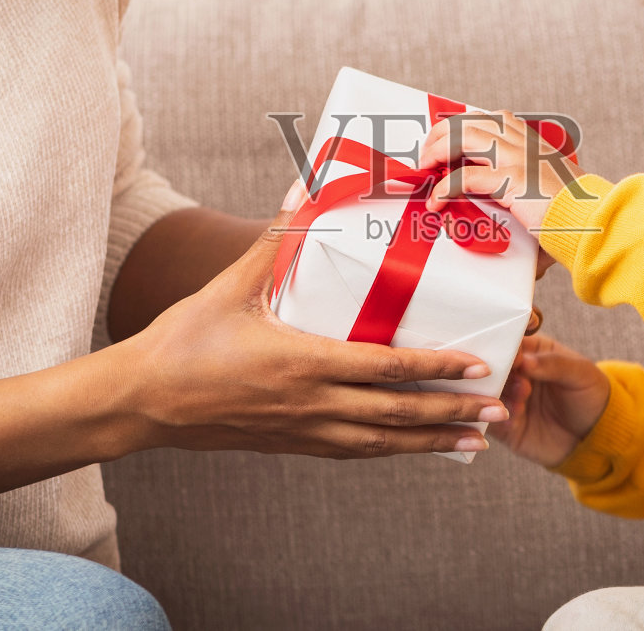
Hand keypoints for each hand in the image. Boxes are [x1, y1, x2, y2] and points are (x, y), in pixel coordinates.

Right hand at [114, 182, 507, 458]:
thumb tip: (301, 192)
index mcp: (302, 364)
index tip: (478, 363)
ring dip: (433, 441)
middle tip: (500, 408)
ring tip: (477, 440)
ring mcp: (304, 431)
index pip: (385, 370)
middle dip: (453, 412)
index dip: (436, 368)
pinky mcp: (293, 444)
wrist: (143, 401)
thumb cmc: (184, 339)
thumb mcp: (230, 287)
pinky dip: (393, 449)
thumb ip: (272, 243)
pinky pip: (355, 452)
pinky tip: (414, 446)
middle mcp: (311, 406)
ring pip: (382, 443)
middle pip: (397, 415)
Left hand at [419, 111, 584, 232]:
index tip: (441, 144)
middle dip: (439, 135)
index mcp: (531, 140)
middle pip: (468, 121)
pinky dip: (444, 188)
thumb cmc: (571, 213)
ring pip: (463, 137)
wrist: (593, 221)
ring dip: (437, 151)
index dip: (458, 127)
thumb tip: (492, 207)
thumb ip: (519, 187)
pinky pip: (465, 177)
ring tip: (426, 169)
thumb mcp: (544, 189)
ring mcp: (517, 156)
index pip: (487, 119)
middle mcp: (523, 141)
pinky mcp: (512, 178)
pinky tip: (437, 201)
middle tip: (426, 157)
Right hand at [489, 334, 609, 467]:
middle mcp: (512, 373)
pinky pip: (487, 420)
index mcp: (530, 352)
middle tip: (519, 384)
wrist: (594, 436)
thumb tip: (525, 361)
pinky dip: (494, 419)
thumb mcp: (580, 374)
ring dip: (496, 397)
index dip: (505, 347)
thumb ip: (554, 365)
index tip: (512, 358)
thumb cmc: (589, 395)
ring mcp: (504, 399)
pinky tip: (511, 420)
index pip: (508, 342)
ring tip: (520, 404)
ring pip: (484, 393)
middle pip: (489, 367)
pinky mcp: (502, 426)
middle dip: (498, 374)